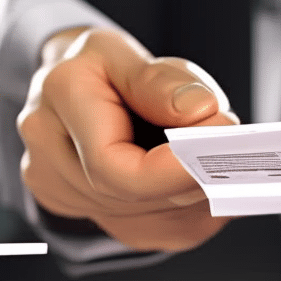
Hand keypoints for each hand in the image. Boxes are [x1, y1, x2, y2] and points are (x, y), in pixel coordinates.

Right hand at [17, 28, 238, 250]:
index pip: (112, 164)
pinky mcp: (78, 212)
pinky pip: (143, 230)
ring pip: (143, 219)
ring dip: (187, 198)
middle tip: (231, 156)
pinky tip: (188, 187)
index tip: (223, 148)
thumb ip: (160, 81)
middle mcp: (49, 158)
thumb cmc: (94, 70)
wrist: (63, 94)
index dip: (172, 170)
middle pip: (130, 197)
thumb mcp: (122, 50)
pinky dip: (178, 215)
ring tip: (208, 165)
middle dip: (189, 180)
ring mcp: (60, 193)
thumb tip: (199, 114)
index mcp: (58, 103)